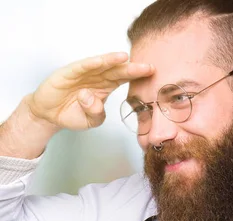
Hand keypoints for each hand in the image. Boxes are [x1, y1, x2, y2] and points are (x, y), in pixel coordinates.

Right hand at [26, 52, 153, 130]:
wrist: (49, 114)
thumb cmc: (73, 114)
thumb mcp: (91, 121)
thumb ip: (96, 114)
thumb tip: (92, 99)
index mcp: (106, 86)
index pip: (124, 78)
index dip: (137, 75)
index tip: (152, 72)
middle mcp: (96, 77)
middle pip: (116, 70)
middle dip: (132, 68)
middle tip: (147, 66)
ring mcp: (83, 74)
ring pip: (99, 65)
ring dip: (111, 61)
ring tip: (125, 57)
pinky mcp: (67, 74)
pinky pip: (80, 67)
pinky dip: (90, 64)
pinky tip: (100, 61)